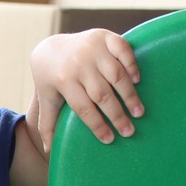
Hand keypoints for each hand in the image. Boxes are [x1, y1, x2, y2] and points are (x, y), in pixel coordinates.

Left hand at [28, 29, 143, 152]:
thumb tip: (47, 149)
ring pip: (116, 75)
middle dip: (117, 115)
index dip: (97, 125)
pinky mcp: (104, 36)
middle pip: (102, 94)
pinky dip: (131, 65)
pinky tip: (137, 81)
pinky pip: (123, 51)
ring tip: (138, 112)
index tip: (109, 140)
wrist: (51, 48)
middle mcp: (78, 64)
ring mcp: (92, 49)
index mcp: (63, 81)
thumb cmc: (52, 80)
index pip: (83, 108)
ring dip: (129, 95)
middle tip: (129, 131)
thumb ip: (47, 124)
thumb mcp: (47, 100)